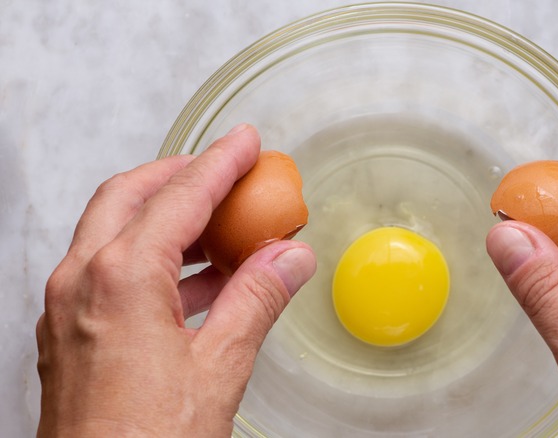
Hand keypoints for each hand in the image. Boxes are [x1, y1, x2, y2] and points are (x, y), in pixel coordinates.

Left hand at [36, 124, 316, 436]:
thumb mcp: (220, 366)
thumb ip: (256, 299)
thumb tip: (289, 258)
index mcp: (121, 279)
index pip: (181, 197)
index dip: (221, 163)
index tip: (246, 142)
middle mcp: (82, 282)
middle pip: (129, 196)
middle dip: (179, 174)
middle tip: (224, 169)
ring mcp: (67, 308)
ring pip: (113, 231)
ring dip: (166, 218)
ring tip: (222, 227)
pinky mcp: (68, 333)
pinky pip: (107, 270)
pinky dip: (150, 258)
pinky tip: (195, 280)